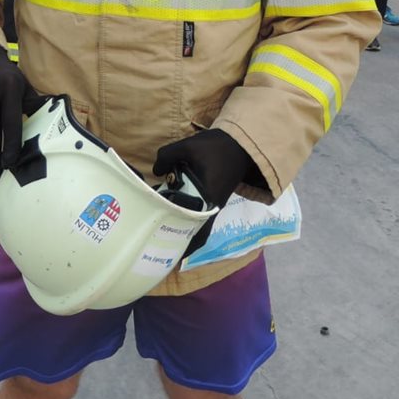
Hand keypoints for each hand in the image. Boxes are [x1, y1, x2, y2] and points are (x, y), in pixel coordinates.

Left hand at [154, 129, 255, 256]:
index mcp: (209, 199)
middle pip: (197, 232)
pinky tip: (173, 206)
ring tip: (160, 225)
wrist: (242, 143)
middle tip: (157, 240)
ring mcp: (215, 202)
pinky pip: (201, 212)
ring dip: (183, 225)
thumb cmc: (218, 147)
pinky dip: (188, 214)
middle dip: (179, 239)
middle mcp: (213, 206)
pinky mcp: (215, 196)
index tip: (170, 254)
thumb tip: (156, 171)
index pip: (199, 231)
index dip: (186, 246)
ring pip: (198, 222)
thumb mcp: (189, 146)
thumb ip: (167, 156)